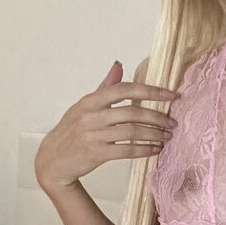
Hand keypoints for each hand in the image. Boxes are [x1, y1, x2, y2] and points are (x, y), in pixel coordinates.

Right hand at [34, 60, 179, 192]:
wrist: (53, 160)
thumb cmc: (71, 130)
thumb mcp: (84, 106)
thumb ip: (104, 87)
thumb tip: (119, 64)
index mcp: (90, 100)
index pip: (124, 89)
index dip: (150, 91)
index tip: (171, 95)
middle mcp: (91, 116)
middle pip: (132, 112)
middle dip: (157, 117)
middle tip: (172, 122)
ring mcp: (93, 135)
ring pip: (132, 132)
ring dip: (154, 134)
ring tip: (167, 136)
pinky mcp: (96, 154)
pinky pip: (127, 150)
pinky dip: (144, 150)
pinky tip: (155, 150)